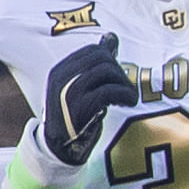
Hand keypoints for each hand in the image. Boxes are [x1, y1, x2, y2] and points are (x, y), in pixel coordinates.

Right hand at [37, 33, 134, 166]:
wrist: (60, 150)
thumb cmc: (73, 117)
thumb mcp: (78, 88)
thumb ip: (93, 65)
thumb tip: (110, 38)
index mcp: (60, 71)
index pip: (92, 50)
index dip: (111, 60)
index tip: (117, 76)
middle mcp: (62, 78)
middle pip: (101, 57)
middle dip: (119, 70)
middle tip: (124, 87)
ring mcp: (70, 92)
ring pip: (106, 71)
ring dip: (124, 83)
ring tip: (128, 96)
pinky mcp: (82, 107)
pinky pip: (110, 90)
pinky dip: (125, 94)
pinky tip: (128, 102)